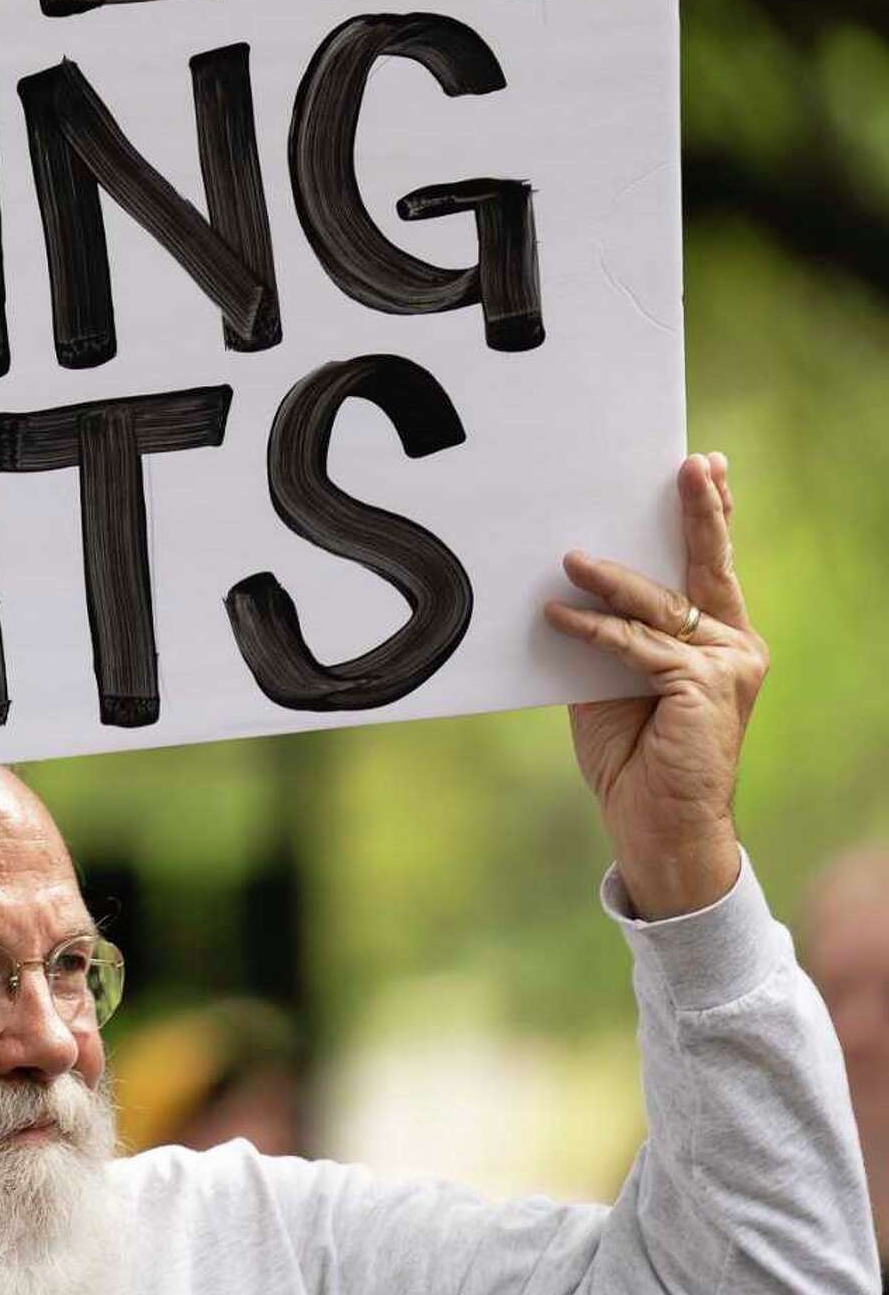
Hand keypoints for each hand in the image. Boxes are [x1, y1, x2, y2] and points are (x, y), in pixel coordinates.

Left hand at [543, 453, 764, 919]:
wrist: (657, 829)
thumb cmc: (634, 757)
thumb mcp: (615, 683)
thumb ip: (612, 638)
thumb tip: (568, 589)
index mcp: (720, 640)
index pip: (711, 568)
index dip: (711, 516)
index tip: (706, 469)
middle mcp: (735, 646)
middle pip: (708, 567)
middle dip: (699, 513)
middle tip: (691, 465)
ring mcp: (726, 666)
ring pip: (660, 605)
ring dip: (609, 578)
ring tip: (569, 559)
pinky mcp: (703, 687)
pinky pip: (637, 644)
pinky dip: (594, 631)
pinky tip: (559, 618)